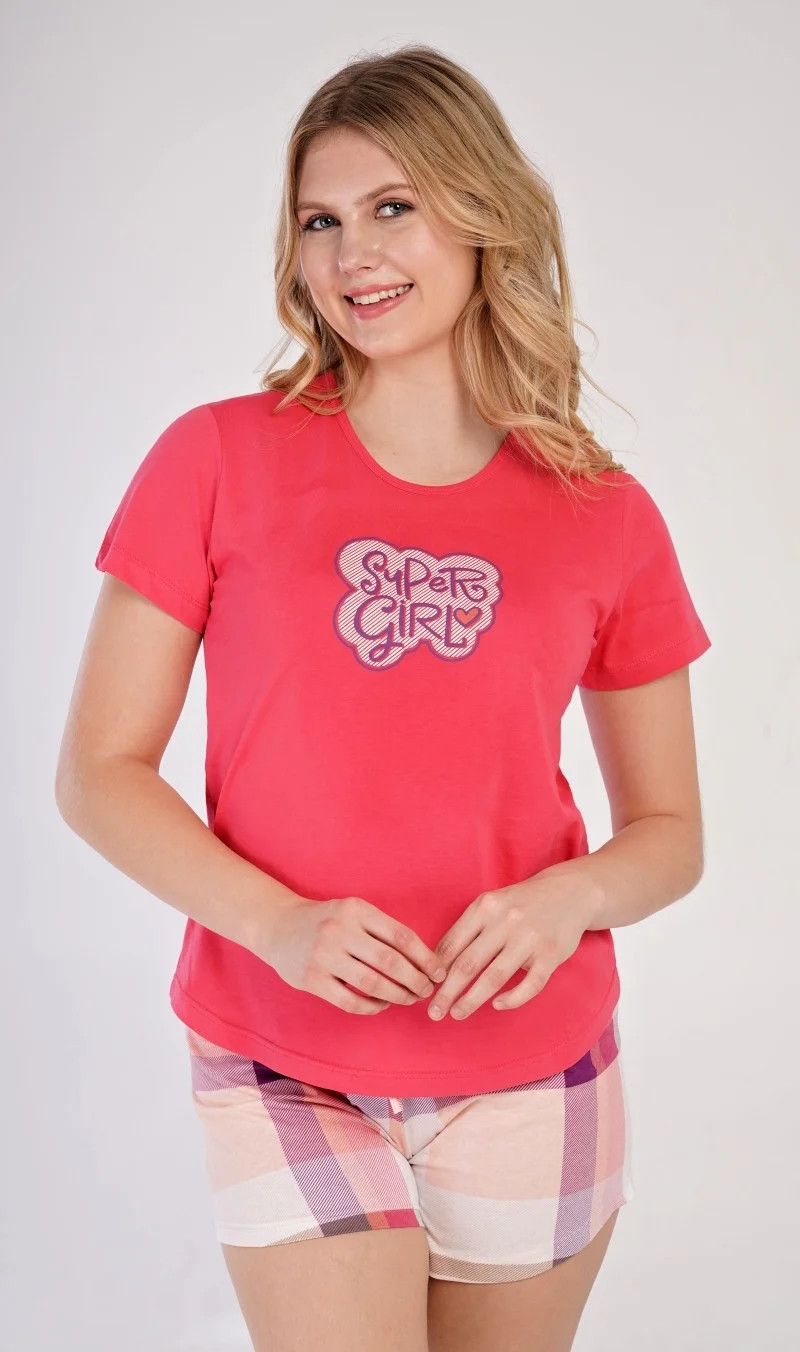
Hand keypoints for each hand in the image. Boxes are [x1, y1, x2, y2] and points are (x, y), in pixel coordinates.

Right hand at [251, 893, 447, 1015]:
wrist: (277, 926)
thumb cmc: (326, 920)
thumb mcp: (352, 911)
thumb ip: (381, 929)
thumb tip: (423, 960)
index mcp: (356, 909)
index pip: (401, 936)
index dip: (425, 958)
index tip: (439, 972)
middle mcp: (340, 930)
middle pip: (390, 961)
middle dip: (416, 980)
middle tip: (427, 990)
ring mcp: (324, 956)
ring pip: (373, 984)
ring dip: (398, 996)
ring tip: (409, 998)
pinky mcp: (311, 979)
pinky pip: (351, 1001)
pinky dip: (373, 1007)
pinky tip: (382, 1004)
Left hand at [427, 871, 596, 1020]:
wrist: (570, 892)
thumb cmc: (521, 902)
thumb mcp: (492, 904)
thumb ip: (468, 929)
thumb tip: (438, 964)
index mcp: (485, 907)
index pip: (452, 943)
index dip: (436, 970)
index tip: (425, 988)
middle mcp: (506, 921)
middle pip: (468, 964)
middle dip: (447, 992)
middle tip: (434, 1012)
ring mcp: (530, 938)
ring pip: (494, 977)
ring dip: (471, 1000)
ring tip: (457, 1013)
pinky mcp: (551, 955)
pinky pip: (529, 985)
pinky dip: (511, 999)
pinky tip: (497, 1005)